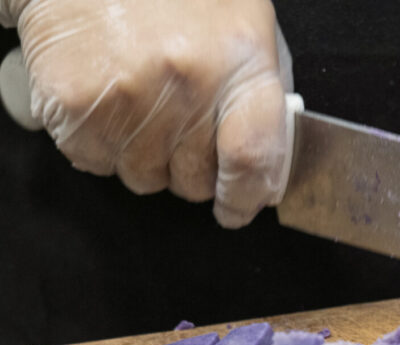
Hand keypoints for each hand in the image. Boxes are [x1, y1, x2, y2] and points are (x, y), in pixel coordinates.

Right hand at [2, 0, 292, 227]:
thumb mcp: (244, 26)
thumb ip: (260, 96)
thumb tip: (268, 168)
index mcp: (240, 64)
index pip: (253, 160)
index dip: (246, 197)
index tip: (238, 207)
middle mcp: (188, 84)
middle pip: (195, 180)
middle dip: (191, 171)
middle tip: (178, 128)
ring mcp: (129, 96)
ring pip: (144, 178)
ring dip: (144, 156)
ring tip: (140, 102)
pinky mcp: (75, 103)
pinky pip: (94, 162)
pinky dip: (99, 143)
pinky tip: (107, 100)